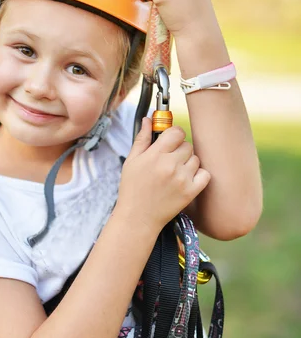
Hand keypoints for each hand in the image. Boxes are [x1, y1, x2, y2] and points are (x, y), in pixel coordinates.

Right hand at [117, 118, 209, 232]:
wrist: (138, 218)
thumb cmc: (132, 190)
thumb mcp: (131, 162)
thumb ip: (142, 139)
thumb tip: (148, 120)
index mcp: (155, 155)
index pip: (176, 132)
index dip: (174, 135)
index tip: (170, 141)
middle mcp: (170, 165)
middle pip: (187, 145)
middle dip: (179, 151)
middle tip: (169, 161)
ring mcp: (182, 179)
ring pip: (196, 159)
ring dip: (188, 164)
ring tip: (175, 174)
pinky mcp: (191, 192)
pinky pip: (205, 174)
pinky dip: (199, 176)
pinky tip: (187, 180)